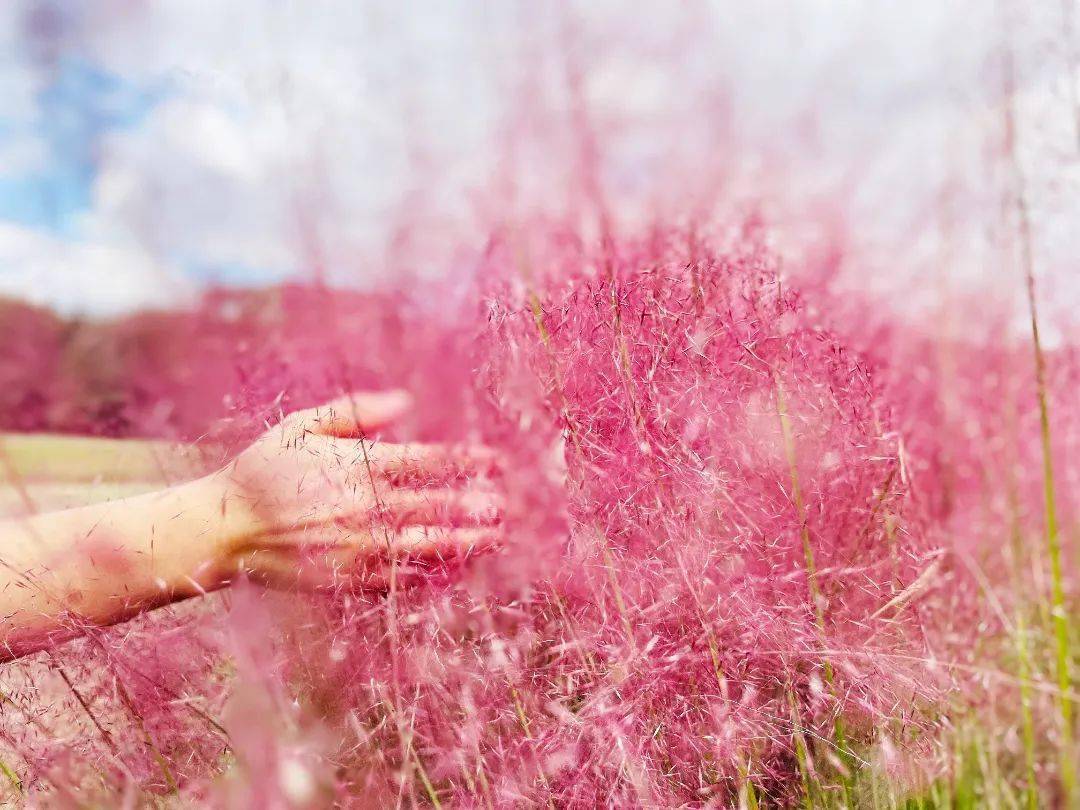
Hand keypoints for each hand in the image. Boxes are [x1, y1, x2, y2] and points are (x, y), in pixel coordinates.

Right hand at [211, 391, 500, 588]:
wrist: (224, 528)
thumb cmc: (263, 470)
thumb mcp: (302, 426)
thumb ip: (355, 411)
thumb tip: (406, 400)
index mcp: (358, 466)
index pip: (429, 462)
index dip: (468, 461)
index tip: (498, 461)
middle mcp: (364, 508)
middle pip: (437, 505)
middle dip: (479, 504)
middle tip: (513, 505)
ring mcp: (358, 547)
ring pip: (426, 544)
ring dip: (466, 542)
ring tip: (497, 539)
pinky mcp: (347, 580)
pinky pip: (399, 579)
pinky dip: (431, 574)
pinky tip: (454, 571)